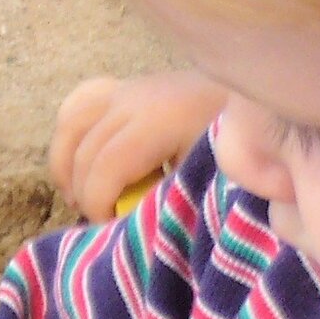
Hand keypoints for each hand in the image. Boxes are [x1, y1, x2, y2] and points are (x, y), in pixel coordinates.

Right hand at [48, 71, 225, 220]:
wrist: (253, 107)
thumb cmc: (235, 150)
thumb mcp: (206, 180)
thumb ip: (164, 202)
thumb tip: (127, 230)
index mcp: (158, 121)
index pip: (106, 165)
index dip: (97, 203)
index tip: (109, 227)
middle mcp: (133, 98)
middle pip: (84, 150)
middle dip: (83, 193)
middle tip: (100, 221)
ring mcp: (125, 89)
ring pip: (70, 124)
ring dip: (65, 165)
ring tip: (79, 197)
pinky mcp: (122, 88)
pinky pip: (77, 104)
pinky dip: (69, 134)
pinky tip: (78, 161)